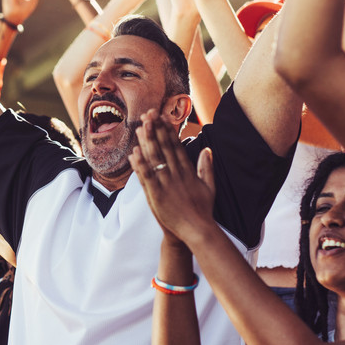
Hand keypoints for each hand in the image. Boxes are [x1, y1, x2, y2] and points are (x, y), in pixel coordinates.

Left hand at [130, 110, 216, 241]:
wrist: (197, 230)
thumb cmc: (203, 210)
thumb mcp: (209, 186)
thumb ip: (206, 167)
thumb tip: (207, 150)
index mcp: (188, 172)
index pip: (176, 146)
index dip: (169, 131)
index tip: (163, 117)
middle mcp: (177, 175)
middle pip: (164, 148)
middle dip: (156, 130)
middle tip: (149, 114)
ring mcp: (167, 184)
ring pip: (155, 159)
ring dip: (147, 142)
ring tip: (141, 126)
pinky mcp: (157, 195)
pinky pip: (147, 177)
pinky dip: (141, 164)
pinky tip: (134, 153)